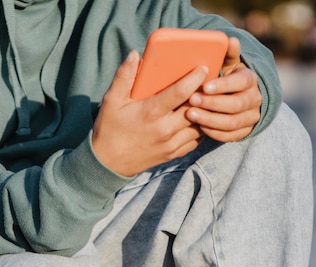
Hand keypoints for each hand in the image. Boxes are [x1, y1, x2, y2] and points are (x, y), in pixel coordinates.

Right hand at [92, 51, 205, 176]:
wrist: (108, 164)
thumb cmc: (109, 130)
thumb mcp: (111, 101)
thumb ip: (124, 76)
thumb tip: (135, 54)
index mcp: (151, 113)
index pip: (181, 93)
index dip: (195, 78)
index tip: (203, 68)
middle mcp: (164, 130)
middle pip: (196, 109)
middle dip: (204, 94)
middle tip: (207, 83)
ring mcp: (170, 145)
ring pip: (199, 126)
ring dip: (204, 113)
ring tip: (204, 101)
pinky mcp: (172, 155)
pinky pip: (195, 141)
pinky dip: (199, 129)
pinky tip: (197, 119)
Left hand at [185, 38, 261, 142]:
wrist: (238, 98)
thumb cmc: (227, 78)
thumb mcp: (228, 65)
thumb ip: (228, 54)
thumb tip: (230, 40)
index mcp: (251, 79)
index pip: (241, 82)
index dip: (223, 85)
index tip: (204, 86)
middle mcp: (255, 99)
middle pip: (236, 104)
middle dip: (213, 103)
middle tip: (192, 101)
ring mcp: (251, 117)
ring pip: (233, 122)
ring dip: (211, 119)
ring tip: (191, 115)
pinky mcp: (245, 132)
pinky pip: (231, 136)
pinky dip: (215, 133)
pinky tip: (200, 127)